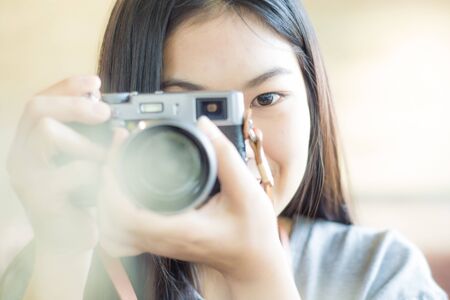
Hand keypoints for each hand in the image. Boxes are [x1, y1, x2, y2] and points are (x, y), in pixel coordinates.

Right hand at [7, 76, 110, 254]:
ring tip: (105, 157)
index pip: (39, 101)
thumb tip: (109, 109)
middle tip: (105, 112)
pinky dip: (97, 169)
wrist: (67, 241)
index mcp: (29, 142)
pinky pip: (74, 170)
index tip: (95, 82)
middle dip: (74, 103)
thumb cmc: (77, 196)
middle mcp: (20, 155)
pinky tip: (105, 180)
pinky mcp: (41, 198)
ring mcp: (26, 176)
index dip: (66, 87)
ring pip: (48, 133)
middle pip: (37, 109)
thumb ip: (84, 136)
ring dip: (87, 140)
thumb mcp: (78, 160)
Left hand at [98, 116, 286, 280]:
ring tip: (117, 166)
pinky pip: (122, 231)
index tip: (118, 154)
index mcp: (179, 228)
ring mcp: (158, 242)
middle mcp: (162, 238)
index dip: (113, 183)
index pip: (126, 213)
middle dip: (107, 180)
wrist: (252, 260)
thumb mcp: (247, 192)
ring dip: (107, 195)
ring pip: (112, 226)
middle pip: (110, 217)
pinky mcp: (159, 240)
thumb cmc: (252, 232)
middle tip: (119, 149)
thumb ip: (226, 155)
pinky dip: (113, 211)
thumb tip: (204, 124)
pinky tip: (124, 194)